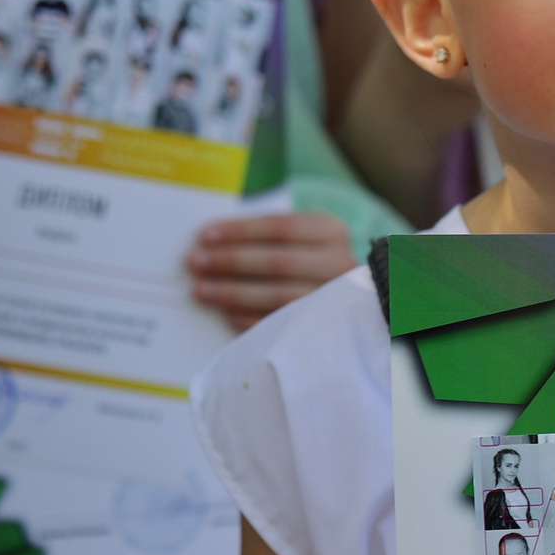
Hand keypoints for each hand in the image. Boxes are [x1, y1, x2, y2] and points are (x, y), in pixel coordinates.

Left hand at [186, 211, 355, 330]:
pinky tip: (227, 316)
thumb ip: (266, 238)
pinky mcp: (327, 327)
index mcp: (330, 230)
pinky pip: (283, 324)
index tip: (205, 236)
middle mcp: (339, 263)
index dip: (240, 231)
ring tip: (202, 291)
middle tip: (196, 263)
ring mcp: (335, 298)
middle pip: (277, 261)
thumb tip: (212, 243)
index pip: (280, 227)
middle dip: (231, 261)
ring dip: (234, 293)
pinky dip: (252, 319)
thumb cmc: (311, 260)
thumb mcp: (300, 239)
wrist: (357, 299)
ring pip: (278, 295)